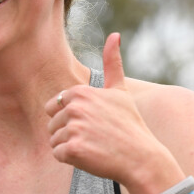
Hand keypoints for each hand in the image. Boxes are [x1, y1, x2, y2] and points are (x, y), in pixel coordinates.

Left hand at [45, 33, 170, 190]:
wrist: (141, 157)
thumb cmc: (129, 125)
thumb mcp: (120, 91)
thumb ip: (112, 64)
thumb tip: (114, 34)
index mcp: (80, 92)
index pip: (52, 107)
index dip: (69, 118)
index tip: (91, 122)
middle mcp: (75, 107)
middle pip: (52, 125)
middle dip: (68, 134)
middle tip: (94, 137)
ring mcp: (74, 128)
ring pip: (54, 141)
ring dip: (69, 147)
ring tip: (93, 146)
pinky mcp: (73, 149)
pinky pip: (58, 155)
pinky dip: (71, 159)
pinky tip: (90, 156)